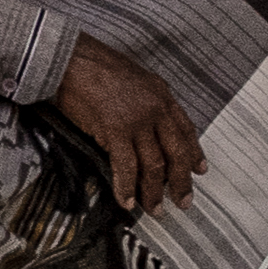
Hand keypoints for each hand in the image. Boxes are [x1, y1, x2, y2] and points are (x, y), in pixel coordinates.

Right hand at [48, 40, 204, 213]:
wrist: (68, 57)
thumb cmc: (93, 64)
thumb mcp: (133, 77)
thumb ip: (146, 99)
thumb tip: (148, 121)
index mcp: (162, 95)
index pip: (186, 130)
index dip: (194, 153)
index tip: (199, 171)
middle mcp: (156, 110)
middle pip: (176, 154)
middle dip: (181, 182)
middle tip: (183, 203)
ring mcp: (137, 121)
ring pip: (154, 165)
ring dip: (154, 192)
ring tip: (155, 211)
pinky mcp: (115, 130)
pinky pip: (126, 166)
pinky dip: (127, 187)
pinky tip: (127, 201)